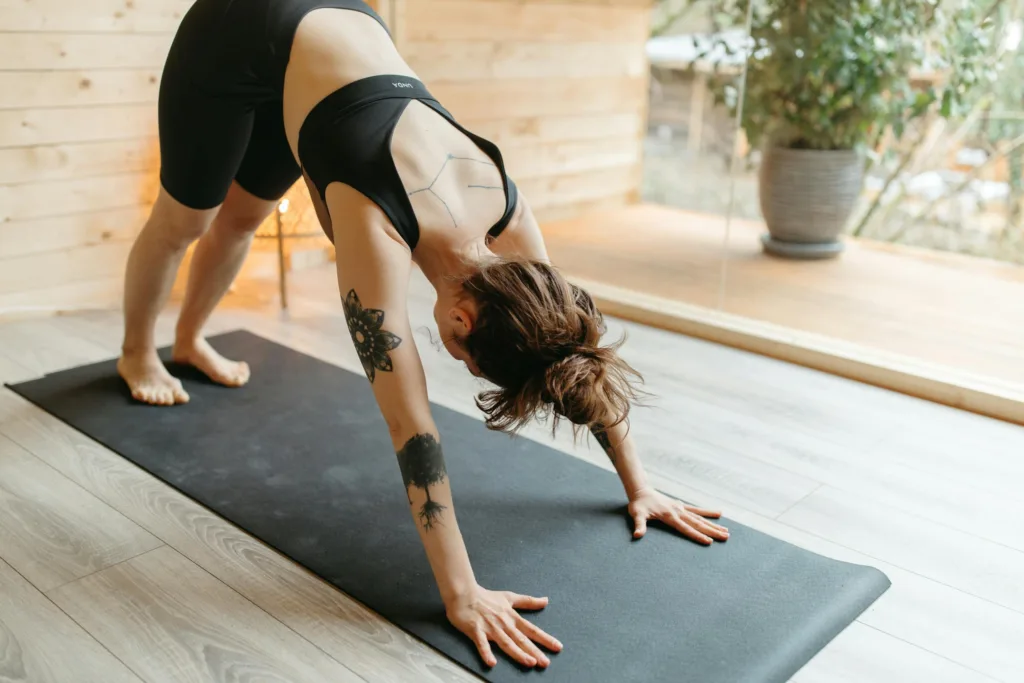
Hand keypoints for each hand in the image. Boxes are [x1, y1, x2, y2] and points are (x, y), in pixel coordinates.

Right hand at [445, 584, 561, 668]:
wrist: (464, 593)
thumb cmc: (486, 596)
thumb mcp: (510, 597)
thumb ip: (528, 601)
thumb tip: (546, 600)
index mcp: (512, 617)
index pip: (532, 629)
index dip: (545, 638)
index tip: (557, 647)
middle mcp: (503, 623)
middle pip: (521, 639)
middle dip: (534, 651)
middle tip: (546, 662)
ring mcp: (490, 627)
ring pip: (506, 642)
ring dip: (518, 653)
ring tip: (529, 663)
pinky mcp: (476, 630)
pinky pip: (481, 644)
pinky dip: (486, 652)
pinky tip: (492, 662)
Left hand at [628, 487, 728, 544]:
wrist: (641, 491)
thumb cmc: (638, 505)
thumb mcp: (636, 515)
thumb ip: (639, 525)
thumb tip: (637, 535)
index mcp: (669, 516)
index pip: (686, 528)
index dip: (697, 536)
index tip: (709, 542)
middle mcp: (678, 512)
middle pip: (698, 524)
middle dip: (712, 531)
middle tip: (726, 537)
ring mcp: (681, 508)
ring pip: (700, 518)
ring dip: (713, 524)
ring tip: (726, 531)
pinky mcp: (681, 506)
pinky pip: (697, 510)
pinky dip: (708, 512)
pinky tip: (719, 513)